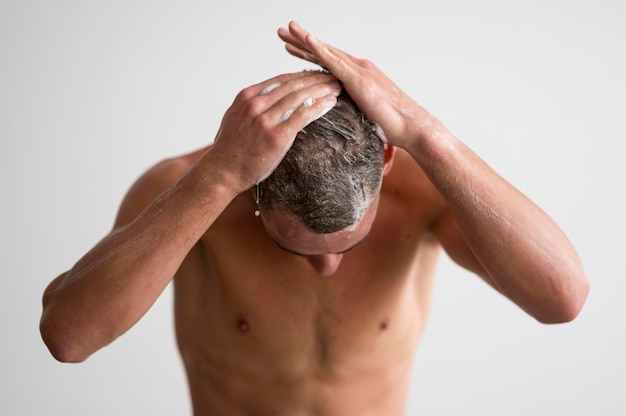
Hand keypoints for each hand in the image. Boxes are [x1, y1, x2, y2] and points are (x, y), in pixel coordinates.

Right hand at [207, 71, 340, 191]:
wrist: (222, 171)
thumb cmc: (229, 149)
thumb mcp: (235, 118)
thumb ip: (252, 107)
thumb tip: (267, 101)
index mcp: (247, 96)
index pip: (281, 79)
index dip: (302, 76)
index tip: (317, 75)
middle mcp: (256, 103)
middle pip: (293, 84)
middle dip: (316, 79)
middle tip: (333, 77)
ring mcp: (266, 118)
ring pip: (300, 97)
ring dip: (321, 90)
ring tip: (336, 88)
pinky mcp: (276, 135)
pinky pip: (303, 115)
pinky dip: (319, 106)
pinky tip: (331, 103)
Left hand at [278, 21, 430, 148]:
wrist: (412, 127)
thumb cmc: (393, 125)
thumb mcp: (365, 115)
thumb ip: (353, 109)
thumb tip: (342, 119)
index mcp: (358, 76)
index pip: (329, 61)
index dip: (309, 52)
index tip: (291, 46)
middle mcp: (359, 68)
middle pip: (325, 51)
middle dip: (302, 41)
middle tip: (282, 31)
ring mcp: (359, 71)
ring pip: (327, 51)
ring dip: (306, 39)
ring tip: (287, 29)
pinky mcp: (360, 80)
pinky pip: (335, 62)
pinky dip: (320, 50)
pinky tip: (306, 41)